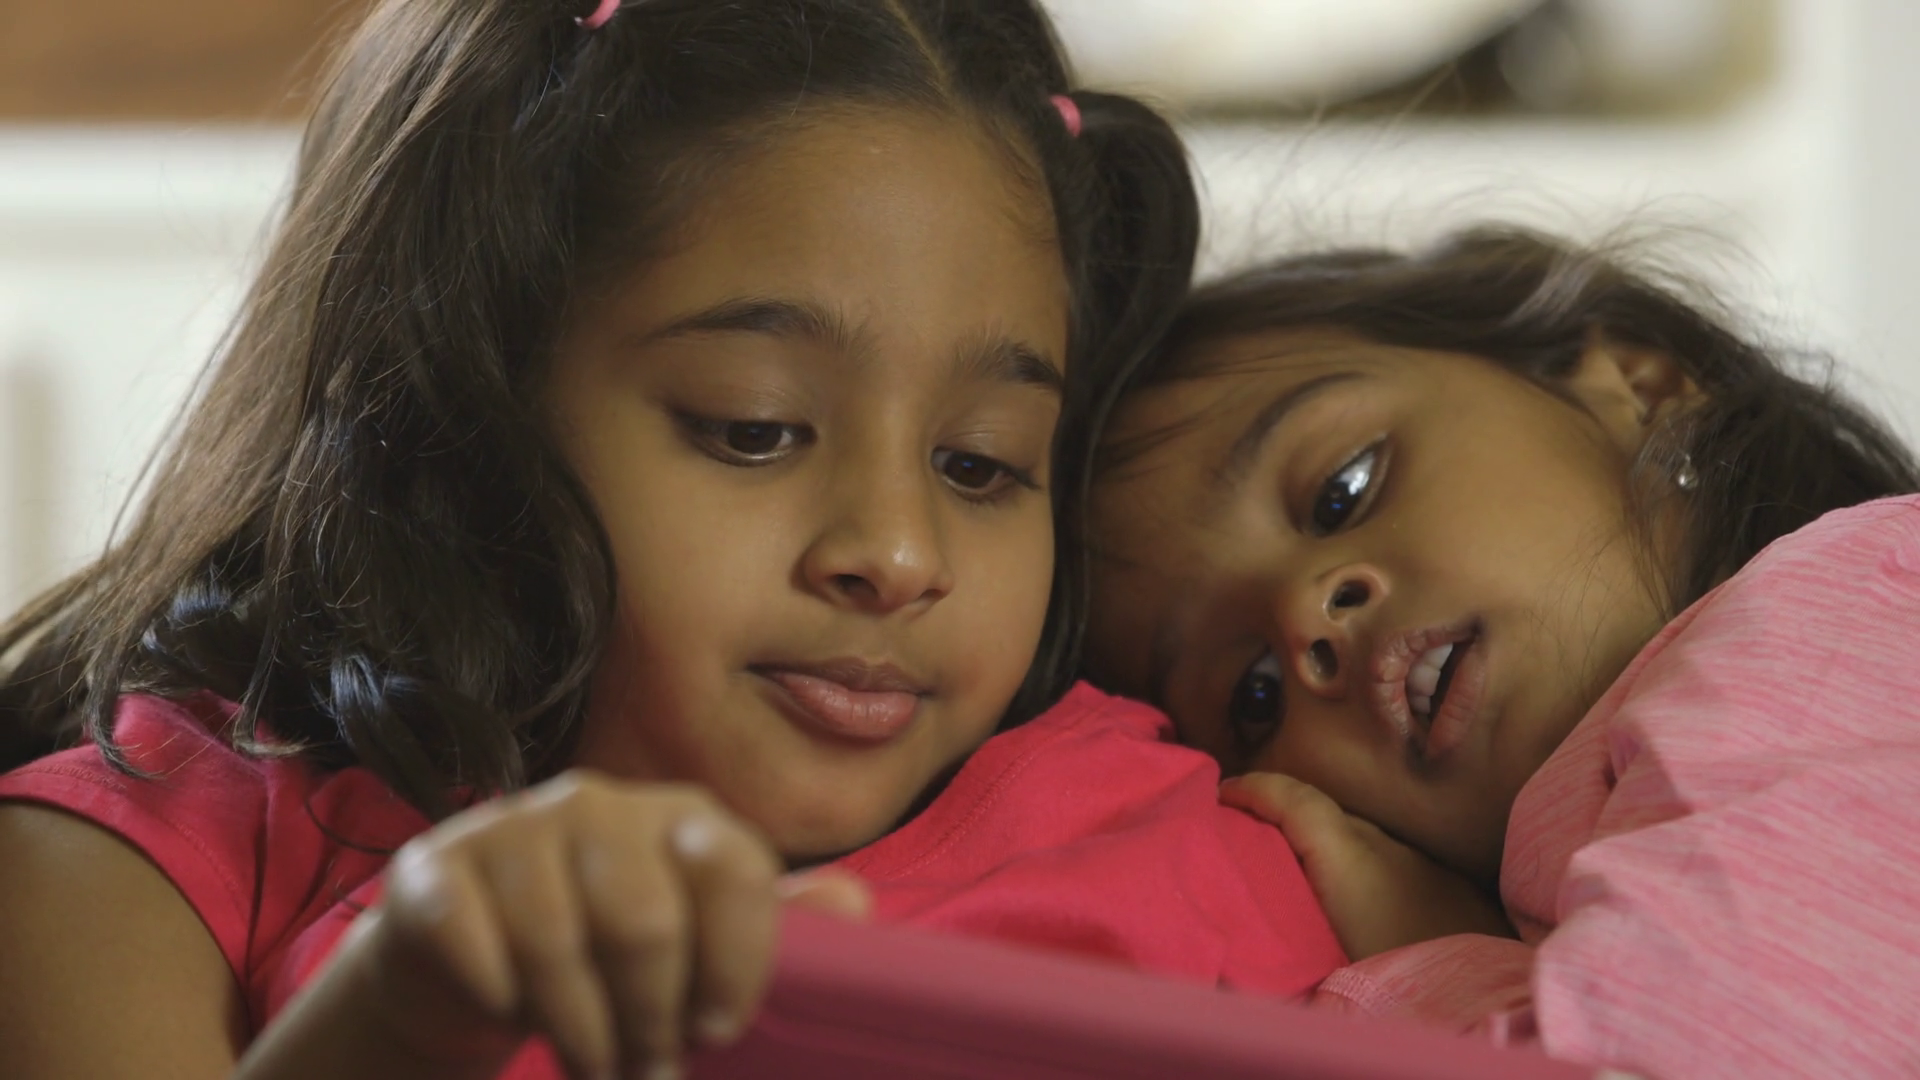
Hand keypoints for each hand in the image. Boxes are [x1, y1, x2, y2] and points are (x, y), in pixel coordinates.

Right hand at [325, 771, 870, 1079]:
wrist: (466, 960)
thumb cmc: (605, 954)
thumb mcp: (696, 939)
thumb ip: (771, 924)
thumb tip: (853, 905)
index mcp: (681, 818)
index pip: (734, 873)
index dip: (737, 961)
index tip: (721, 1031)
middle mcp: (600, 803)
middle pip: (645, 922)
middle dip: (649, 1020)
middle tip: (647, 1067)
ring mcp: (512, 826)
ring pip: (555, 941)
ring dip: (577, 1028)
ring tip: (591, 1060)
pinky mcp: (435, 864)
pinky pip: (470, 937)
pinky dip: (495, 992)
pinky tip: (507, 1008)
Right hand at [1221, 772, 1514, 960]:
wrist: (1496, 993)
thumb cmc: (1401, 970)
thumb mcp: (1323, 952)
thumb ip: (1285, 918)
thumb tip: (1247, 920)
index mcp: (1349, 855)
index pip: (1293, 798)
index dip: (1253, 789)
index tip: (1220, 793)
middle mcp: (1384, 846)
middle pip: (1323, 815)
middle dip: (1278, 816)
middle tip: (1238, 835)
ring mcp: (1421, 864)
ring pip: (1357, 839)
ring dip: (1319, 844)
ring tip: (1289, 869)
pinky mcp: (1447, 886)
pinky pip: (1385, 860)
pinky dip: (1354, 865)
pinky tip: (1350, 898)